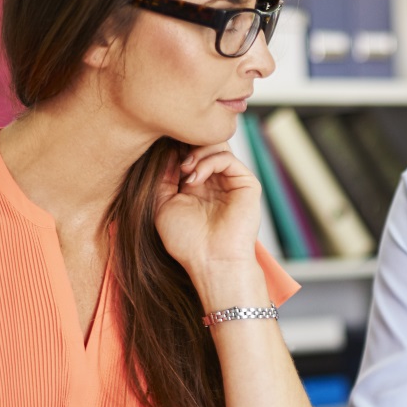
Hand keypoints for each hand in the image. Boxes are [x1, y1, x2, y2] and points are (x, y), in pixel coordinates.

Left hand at [153, 143, 262, 273]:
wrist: (211, 262)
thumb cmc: (187, 243)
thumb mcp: (163, 204)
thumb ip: (163, 177)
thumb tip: (166, 151)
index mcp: (198, 186)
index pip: (189, 151)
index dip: (176, 146)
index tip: (160, 150)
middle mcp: (216, 181)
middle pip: (205, 144)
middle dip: (187, 144)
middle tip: (175, 157)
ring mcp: (232, 181)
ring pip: (217, 145)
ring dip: (196, 153)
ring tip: (185, 171)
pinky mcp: (246, 184)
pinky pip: (227, 158)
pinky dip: (208, 161)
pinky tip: (194, 178)